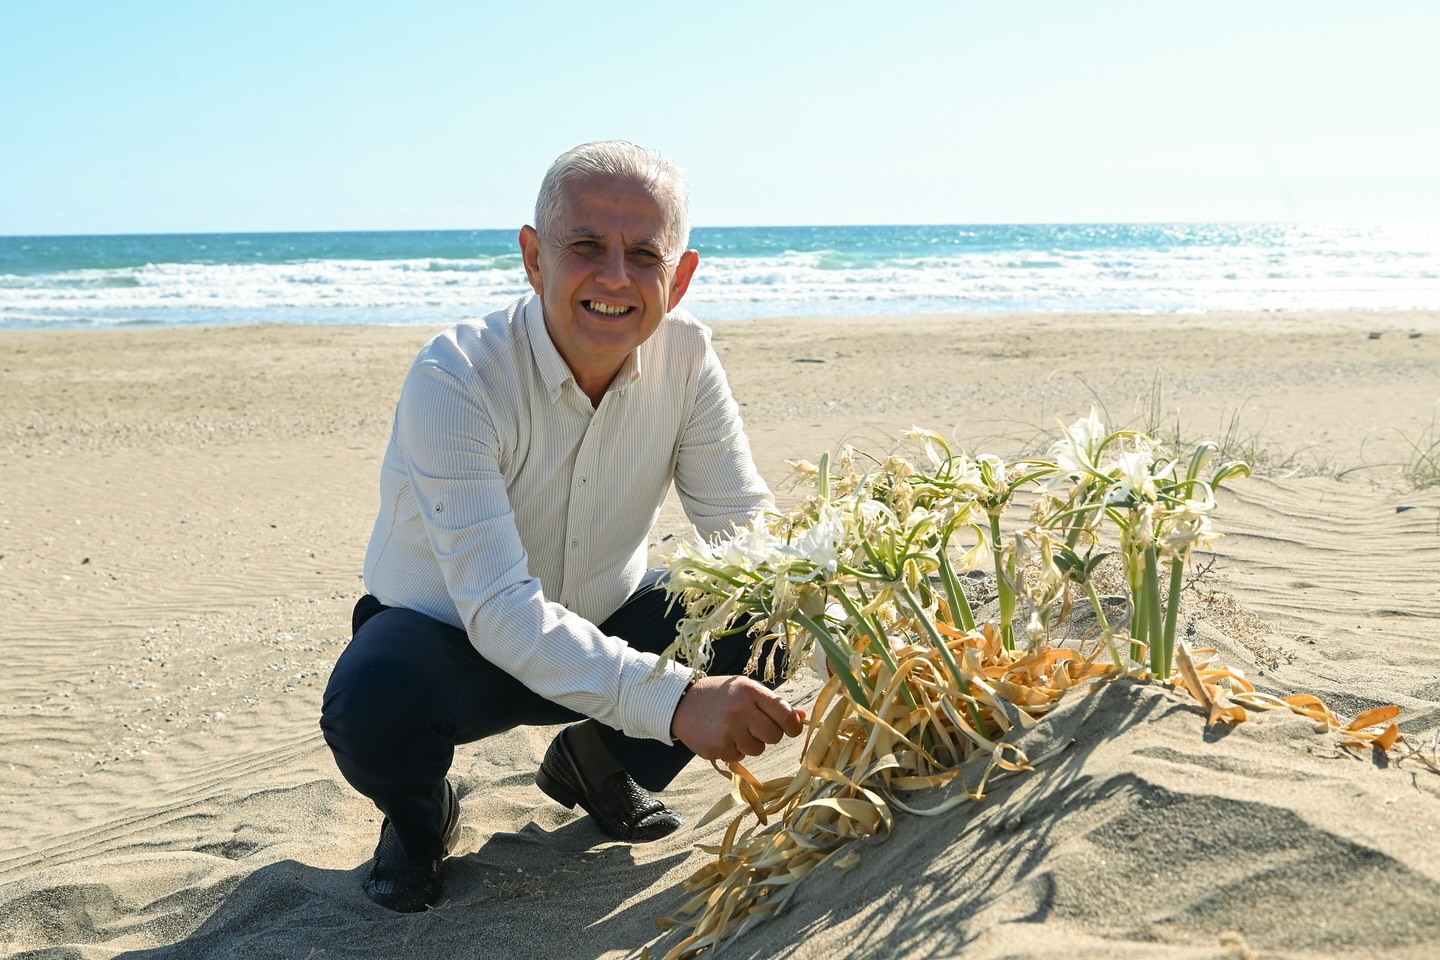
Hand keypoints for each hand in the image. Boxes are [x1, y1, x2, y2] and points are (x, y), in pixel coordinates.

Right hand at [670, 676, 805, 762]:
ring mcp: (727, 731)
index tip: (791, 728)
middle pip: (774, 736)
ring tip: (735, 729)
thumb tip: (801, 718)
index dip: (793, 725)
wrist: (682, 703)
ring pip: (757, 749)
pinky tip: (722, 736)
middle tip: (755, 727)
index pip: (784, 714)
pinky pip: (738, 757)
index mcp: (750, 692)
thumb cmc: (721, 695)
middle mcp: (740, 710)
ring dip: (750, 743)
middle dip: (769, 735)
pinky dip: (734, 750)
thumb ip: (773, 704)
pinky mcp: (716, 747)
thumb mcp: (746, 690)